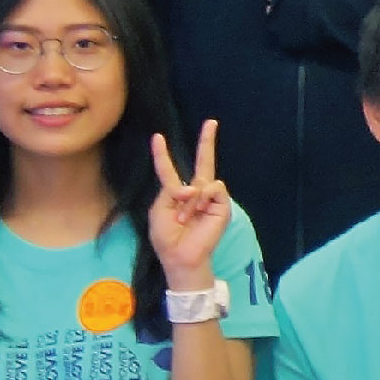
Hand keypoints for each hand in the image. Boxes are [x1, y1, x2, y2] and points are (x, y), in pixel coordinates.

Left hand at [148, 121, 233, 287]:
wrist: (181, 257)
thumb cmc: (167, 237)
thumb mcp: (160, 209)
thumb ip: (172, 190)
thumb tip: (195, 187)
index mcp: (177, 193)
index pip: (170, 169)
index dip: (163, 154)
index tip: (157, 137)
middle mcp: (196, 193)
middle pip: (203, 162)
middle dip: (207, 141)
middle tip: (211, 122)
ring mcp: (210, 199)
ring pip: (203, 180)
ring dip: (191, 199)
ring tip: (186, 217)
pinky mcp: (222, 206)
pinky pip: (214, 188)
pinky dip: (203, 198)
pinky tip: (198, 212)